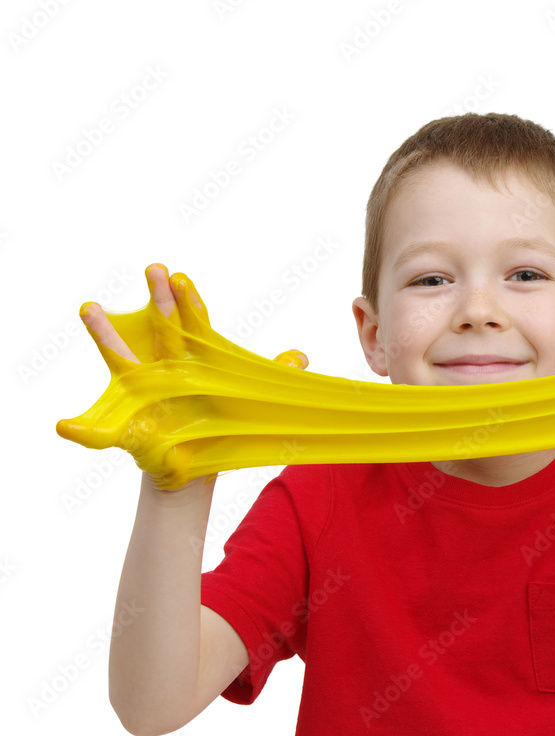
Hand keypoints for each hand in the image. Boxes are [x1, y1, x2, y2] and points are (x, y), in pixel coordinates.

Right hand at [63, 264, 308, 487]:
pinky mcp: (127, 421)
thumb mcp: (247, 402)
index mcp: (195, 361)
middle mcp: (165, 368)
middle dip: (159, 299)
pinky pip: (102, 427)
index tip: (182, 277)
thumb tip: (301, 359)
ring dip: (106, 333)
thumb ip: (271, 378)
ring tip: (90, 308)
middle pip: (162, 329)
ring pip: (124, 358)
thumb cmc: (219, 424)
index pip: (194, 326)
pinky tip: (65, 427)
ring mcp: (143, 390)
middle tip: (155, 268)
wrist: (195, 461)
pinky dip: (84, 430)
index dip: (189, 303)